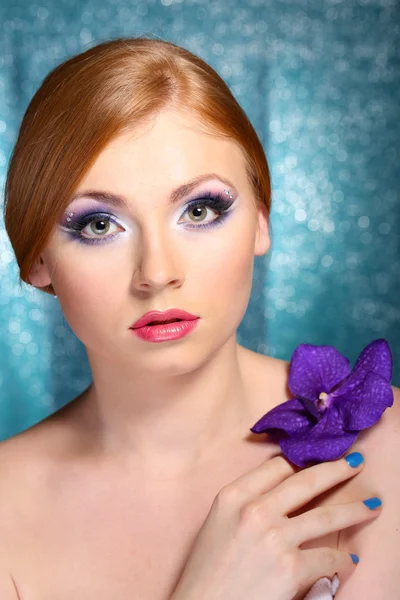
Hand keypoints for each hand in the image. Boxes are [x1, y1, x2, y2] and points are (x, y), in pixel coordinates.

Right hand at [170, 453, 380, 599]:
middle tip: (355, 463)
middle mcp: (255, 509)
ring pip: (326, 516)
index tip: (318, 458)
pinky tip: (349, 560)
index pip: (276, 466)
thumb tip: (280, 494)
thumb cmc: (206, 572)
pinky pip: (328, 558)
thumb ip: (245, 502)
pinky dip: (342, 561)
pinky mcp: (290, 567)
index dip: (301, 461)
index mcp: (233, 495)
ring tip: (372, 506)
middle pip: (306, 481)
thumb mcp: (218, 522)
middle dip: (336, 470)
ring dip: (354, 510)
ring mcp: (274, 537)